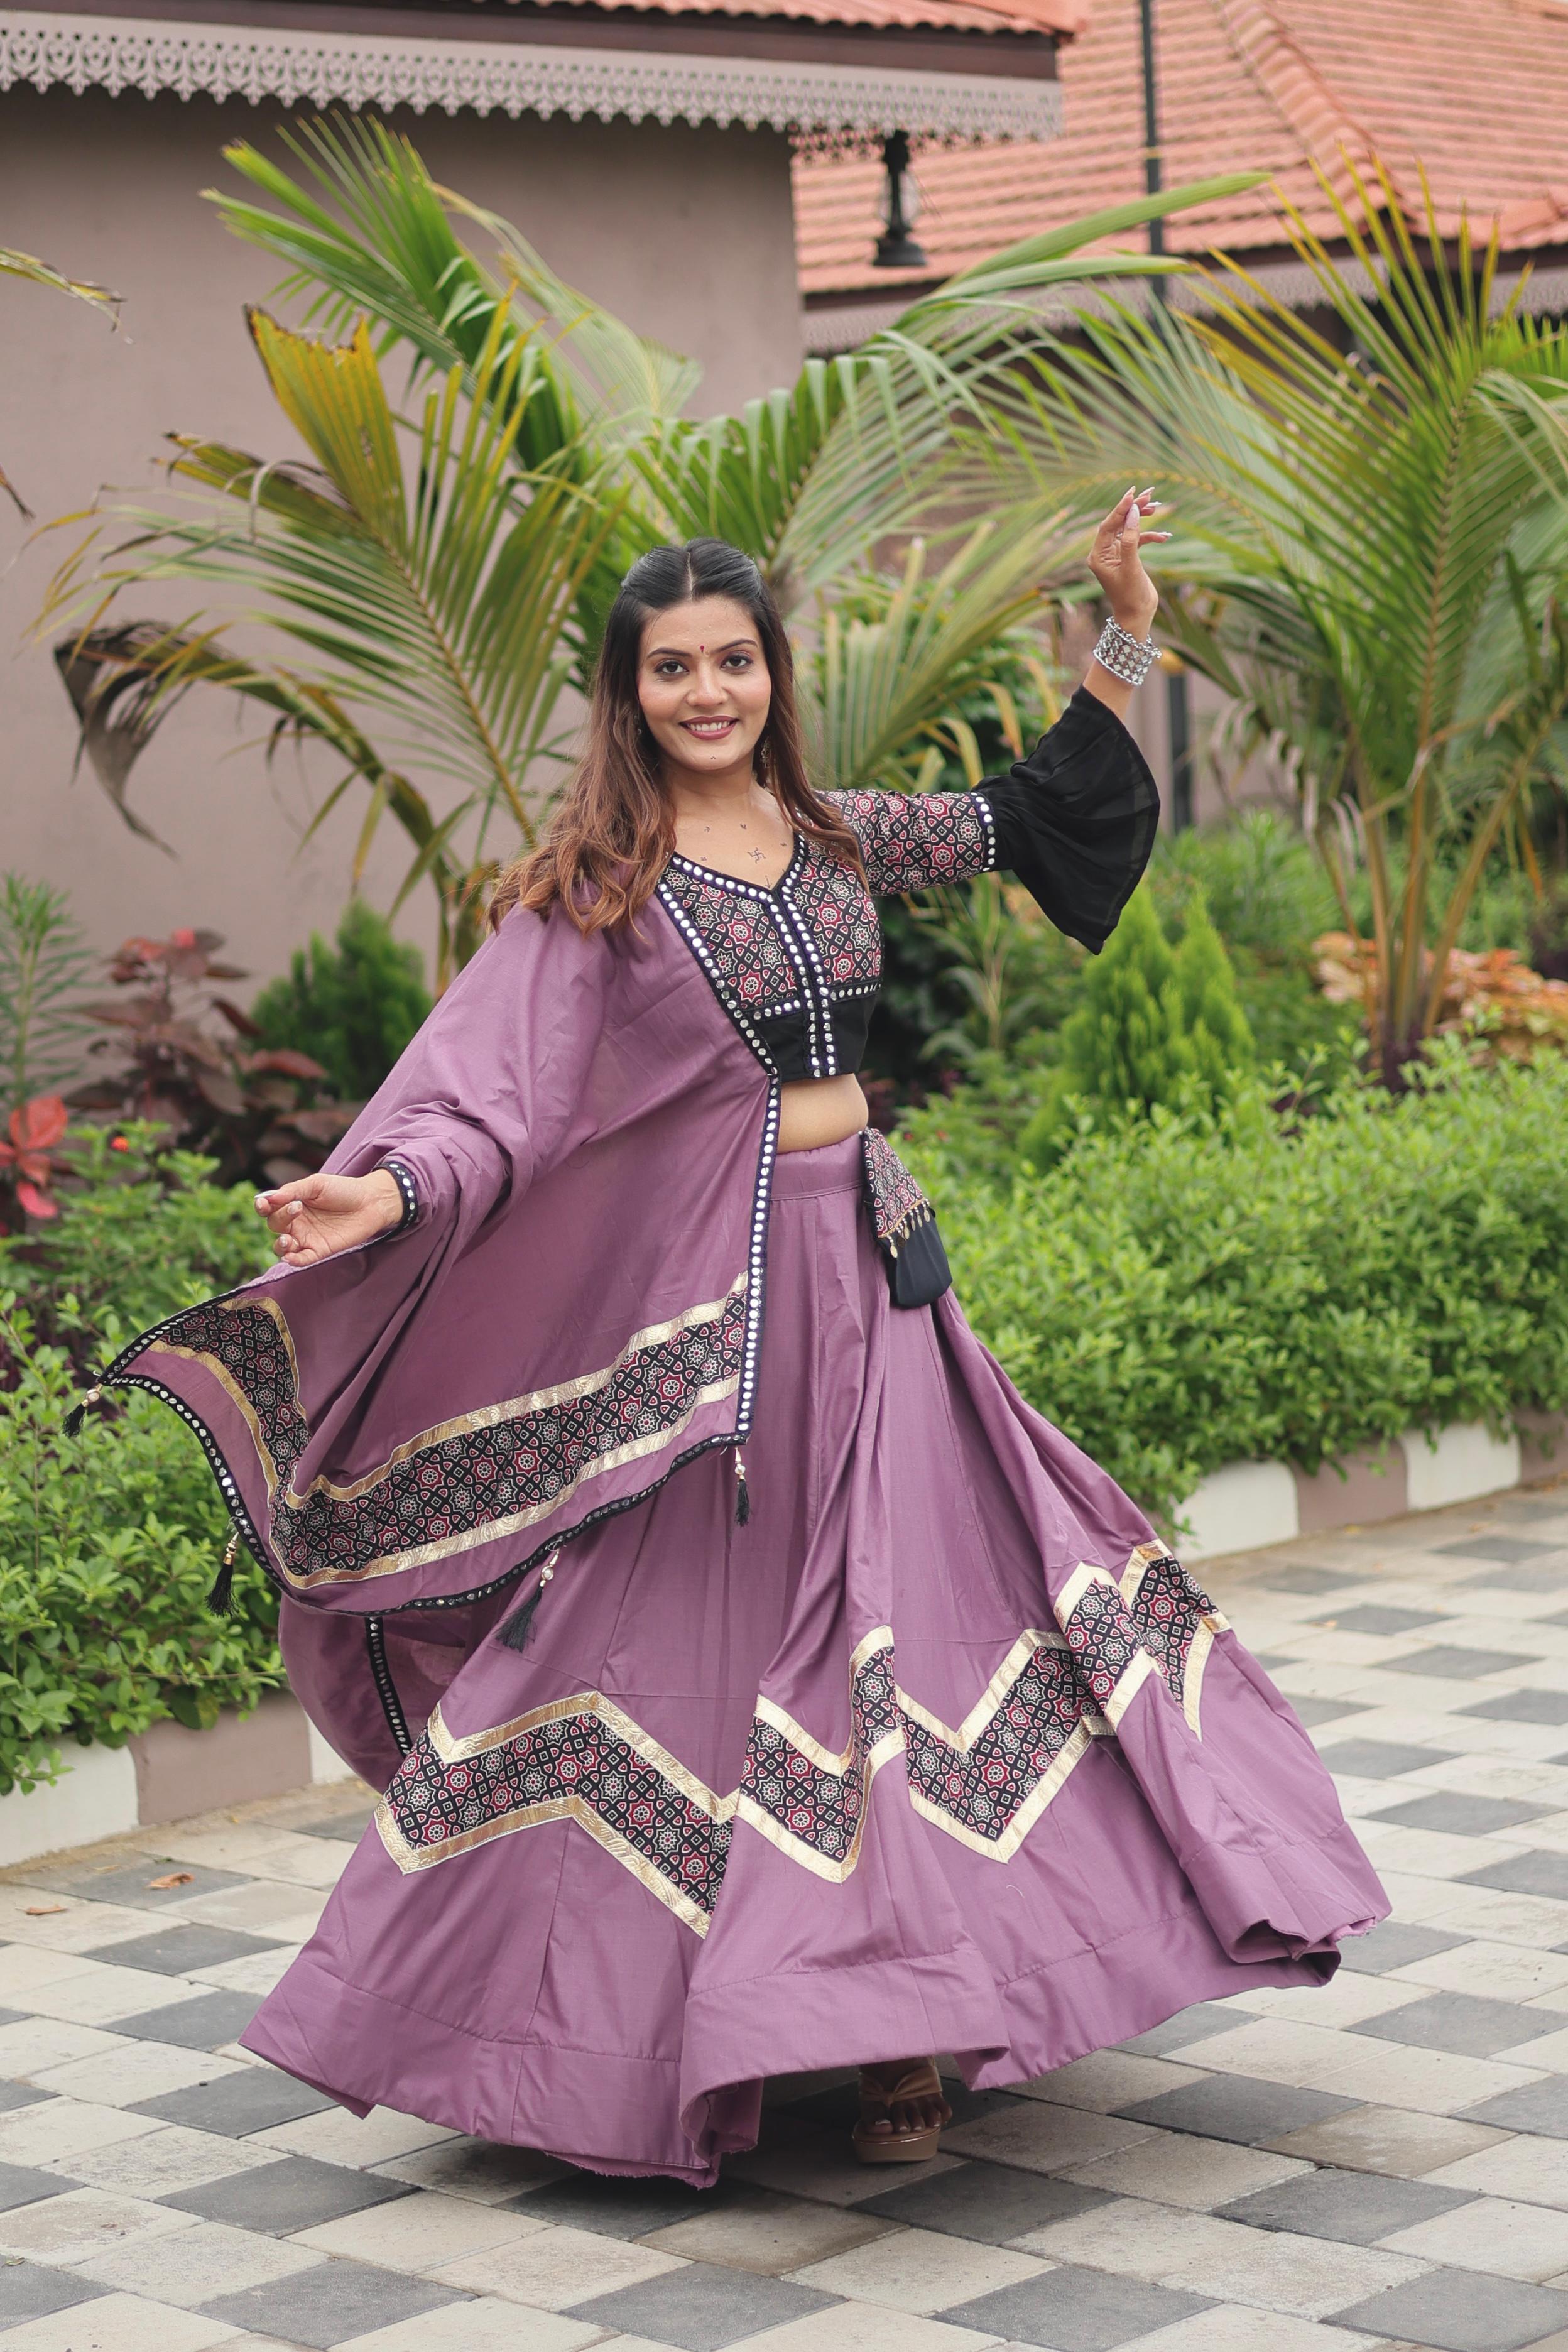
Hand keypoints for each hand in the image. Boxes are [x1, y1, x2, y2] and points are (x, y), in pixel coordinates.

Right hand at [255, 1170, 402, 1266]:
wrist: (371, 1202)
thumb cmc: (344, 1190)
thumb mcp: (316, 1184)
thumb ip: (293, 1190)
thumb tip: (268, 1197)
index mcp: (292, 1204)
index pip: (270, 1209)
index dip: (262, 1207)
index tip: (263, 1204)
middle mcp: (297, 1222)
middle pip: (275, 1225)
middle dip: (280, 1218)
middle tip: (297, 1208)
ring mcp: (307, 1238)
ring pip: (282, 1246)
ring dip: (280, 1244)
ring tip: (287, 1239)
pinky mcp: (320, 1250)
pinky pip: (302, 1259)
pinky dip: (294, 1260)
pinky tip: (290, 1257)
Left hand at [1087, 485, 1168, 640]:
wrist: (1138, 616)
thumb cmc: (1131, 595)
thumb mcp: (1131, 566)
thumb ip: (1131, 539)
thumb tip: (1132, 513)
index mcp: (1098, 555)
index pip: (1107, 525)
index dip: (1120, 509)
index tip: (1133, 494)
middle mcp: (1104, 553)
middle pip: (1118, 523)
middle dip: (1134, 509)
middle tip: (1150, 494)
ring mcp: (1116, 555)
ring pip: (1129, 529)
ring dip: (1143, 519)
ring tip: (1157, 507)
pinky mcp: (1128, 558)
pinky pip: (1138, 541)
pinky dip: (1150, 536)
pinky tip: (1164, 536)